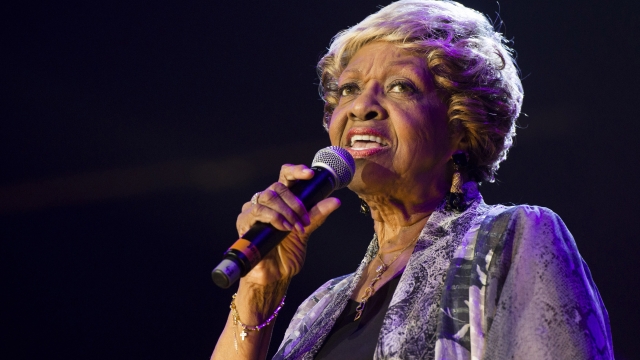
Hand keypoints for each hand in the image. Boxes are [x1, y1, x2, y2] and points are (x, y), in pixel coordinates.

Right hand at [236, 164, 340, 285]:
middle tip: (303, 219)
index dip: (296, 171)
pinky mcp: (244, 222)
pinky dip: (273, 218)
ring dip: (285, 211)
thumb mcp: (306, 231)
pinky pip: (256, 211)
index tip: (310, 174)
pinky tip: (282, 228)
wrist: (275, 276)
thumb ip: (317, 215)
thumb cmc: (287, 254)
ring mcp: (254, 211)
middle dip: (294, 202)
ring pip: (267, 196)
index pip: (285, 177)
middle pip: (277, 187)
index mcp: (281, 201)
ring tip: (294, 227)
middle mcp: (266, 203)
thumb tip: (335, 201)